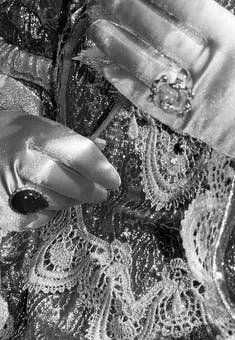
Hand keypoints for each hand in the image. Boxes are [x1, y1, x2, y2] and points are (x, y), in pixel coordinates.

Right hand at [0, 110, 120, 230]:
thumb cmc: (12, 134)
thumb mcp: (38, 125)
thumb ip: (68, 138)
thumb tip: (103, 145)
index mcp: (36, 134)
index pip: (78, 152)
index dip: (100, 169)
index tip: (114, 180)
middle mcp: (21, 159)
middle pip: (66, 182)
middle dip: (89, 191)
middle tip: (101, 194)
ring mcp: (8, 185)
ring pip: (52, 202)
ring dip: (70, 202)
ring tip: (76, 197)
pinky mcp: (0, 208)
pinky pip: (33, 218)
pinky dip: (46, 213)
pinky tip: (48, 204)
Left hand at [88, 0, 234, 195]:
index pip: (192, 7)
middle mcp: (219, 76)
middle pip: (162, 35)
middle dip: (127, 9)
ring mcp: (205, 106)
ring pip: (150, 71)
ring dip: (118, 46)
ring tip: (93, 22)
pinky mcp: (199, 131)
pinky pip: (154, 106)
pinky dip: (126, 85)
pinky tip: (104, 66)